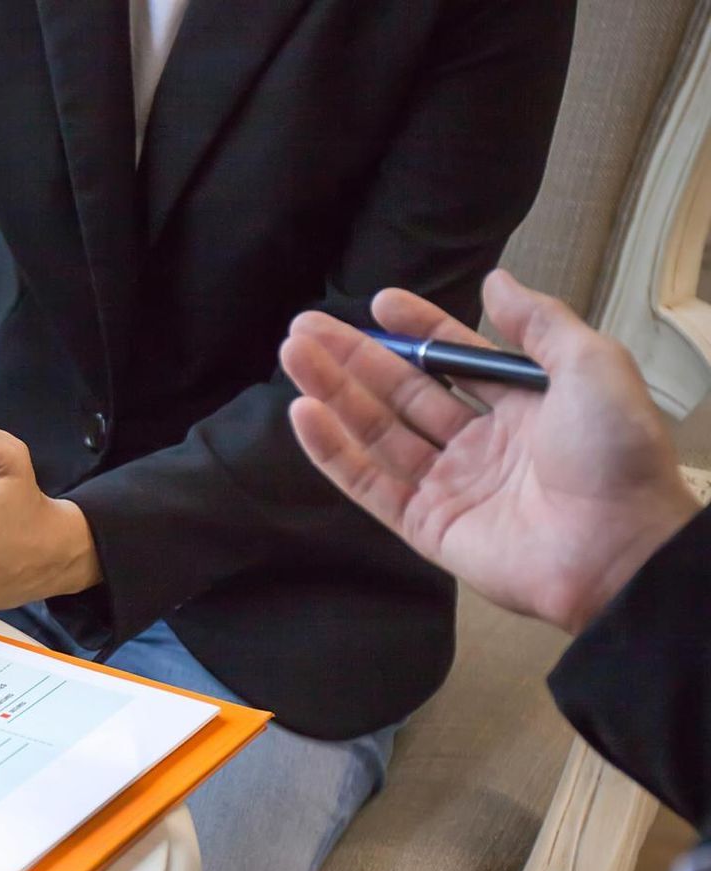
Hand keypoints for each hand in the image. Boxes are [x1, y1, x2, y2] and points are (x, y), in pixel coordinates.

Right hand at [280, 269, 697, 632]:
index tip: (379, 303)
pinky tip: (305, 413)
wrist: (619, 546)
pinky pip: (368, 483)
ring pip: (377, 432)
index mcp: (524, 407)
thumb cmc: (616, 454)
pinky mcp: (425, 526)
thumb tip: (496, 281)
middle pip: (403, 393)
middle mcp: (481, 445)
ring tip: (294, 355)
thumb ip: (541, 324)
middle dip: (354, 358)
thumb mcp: (592, 367)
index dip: (417, 330)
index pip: (456, 360)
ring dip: (333, 393)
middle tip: (305, 328)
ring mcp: (450, 486)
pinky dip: (332, 450)